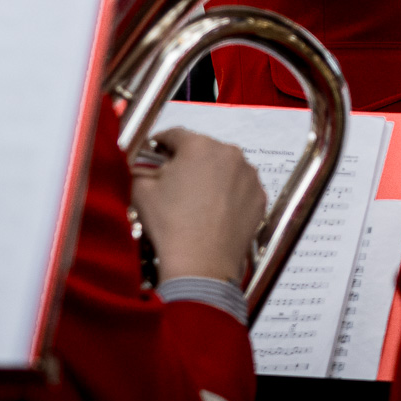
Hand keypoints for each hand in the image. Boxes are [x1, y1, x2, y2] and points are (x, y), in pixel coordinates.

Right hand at [131, 128, 266, 283]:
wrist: (201, 265)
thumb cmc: (171, 226)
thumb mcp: (142, 190)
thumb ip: (141, 168)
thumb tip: (143, 166)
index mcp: (199, 145)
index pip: (175, 135)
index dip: (160, 143)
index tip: (155, 152)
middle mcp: (229, 154)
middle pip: (202, 150)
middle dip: (187, 161)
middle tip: (173, 181)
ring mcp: (248, 176)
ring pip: (224, 168)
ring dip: (210, 176)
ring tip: (195, 200)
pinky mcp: (259, 197)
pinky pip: (240, 187)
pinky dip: (228, 194)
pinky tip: (213, 211)